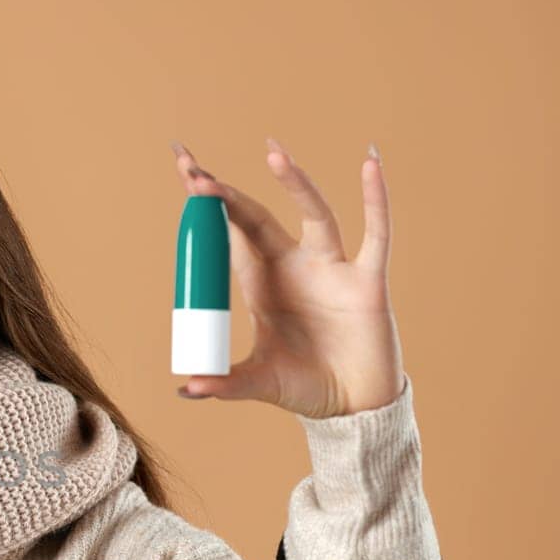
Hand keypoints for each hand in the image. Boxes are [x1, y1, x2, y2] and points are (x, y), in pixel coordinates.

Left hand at [170, 139, 406, 418]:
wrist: (353, 406)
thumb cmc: (305, 387)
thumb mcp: (258, 383)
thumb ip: (224, 384)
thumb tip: (186, 389)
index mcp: (260, 286)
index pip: (228, 237)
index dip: (208, 208)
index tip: (185, 173)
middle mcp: (292, 268)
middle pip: (256, 218)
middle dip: (226, 194)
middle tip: (192, 166)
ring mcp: (330, 270)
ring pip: (314, 214)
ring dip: (294, 184)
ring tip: (272, 152)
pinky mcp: (366, 281)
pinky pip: (375, 234)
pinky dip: (375, 199)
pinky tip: (370, 163)